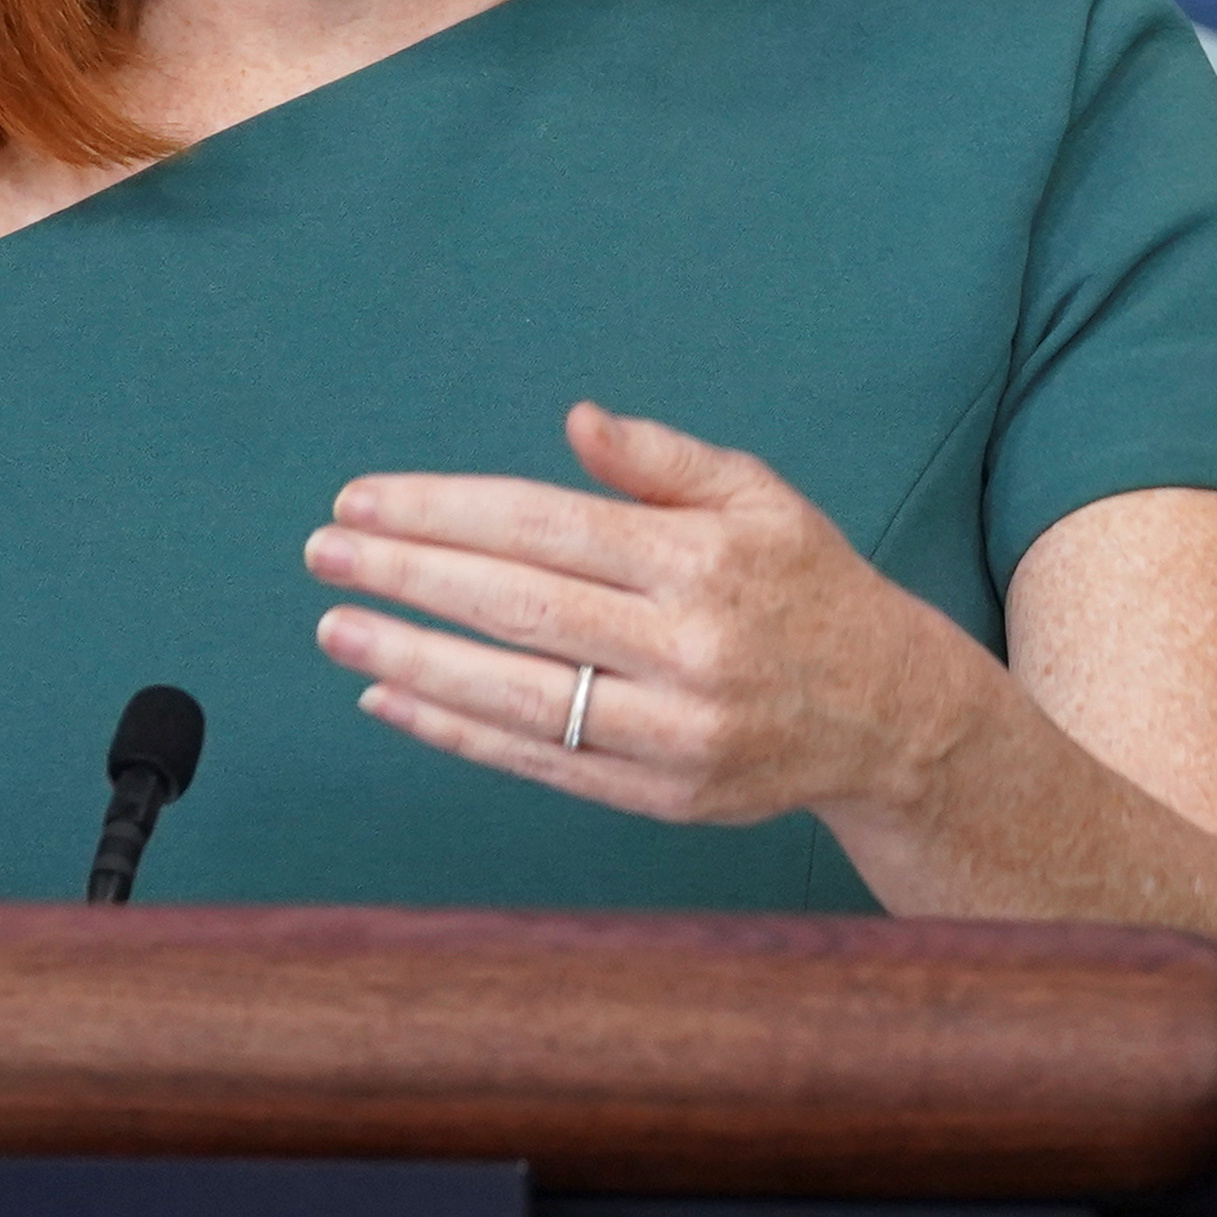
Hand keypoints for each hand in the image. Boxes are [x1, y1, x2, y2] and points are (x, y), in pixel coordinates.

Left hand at [304, 401, 992, 825]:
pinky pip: (543, 762)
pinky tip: (392, 699)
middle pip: (520, 608)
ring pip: (522, 695)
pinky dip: (459, 733)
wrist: (892, 715)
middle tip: (324, 554)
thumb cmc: (807, 587)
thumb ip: (663, 460)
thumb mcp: (759, 498)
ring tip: (337, 628)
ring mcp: (676, 731)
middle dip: (410, 577)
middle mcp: (689, 647)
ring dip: (415, 662)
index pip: (546, 528)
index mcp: (703, 560)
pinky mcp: (665, 796)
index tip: (364, 501)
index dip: (445, 513)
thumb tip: (576, 420)